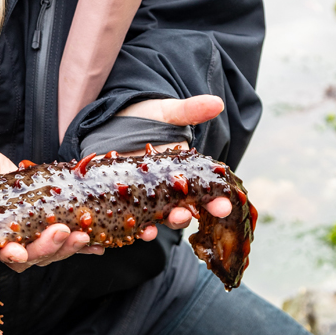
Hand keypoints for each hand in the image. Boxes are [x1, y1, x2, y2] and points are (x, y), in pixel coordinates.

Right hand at [0, 137, 109, 272]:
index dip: (7, 253)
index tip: (18, 252)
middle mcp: (4, 237)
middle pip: (28, 256)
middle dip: (47, 248)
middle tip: (64, 232)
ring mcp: (26, 232)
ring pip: (48, 251)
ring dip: (68, 247)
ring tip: (86, 236)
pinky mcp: (42, 222)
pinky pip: (63, 237)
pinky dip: (82, 245)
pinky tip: (99, 244)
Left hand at [117, 94, 231, 226]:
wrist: (110, 121)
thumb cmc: (143, 118)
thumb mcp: (166, 113)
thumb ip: (190, 110)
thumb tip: (218, 103)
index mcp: (181, 174)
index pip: (203, 193)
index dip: (215, 202)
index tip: (224, 206)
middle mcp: (165, 191)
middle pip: (178, 211)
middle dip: (182, 217)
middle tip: (186, 215)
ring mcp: (142, 197)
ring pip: (153, 219)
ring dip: (155, 227)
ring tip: (152, 231)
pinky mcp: (120, 200)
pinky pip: (127, 218)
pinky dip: (129, 226)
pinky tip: (129, 230)